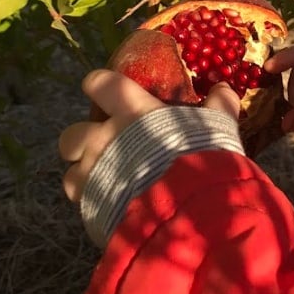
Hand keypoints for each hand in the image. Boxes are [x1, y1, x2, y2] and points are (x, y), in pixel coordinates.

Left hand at [59, 69, 239, 203]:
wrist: (189, 210)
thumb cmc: (201, 157)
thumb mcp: (217, 127)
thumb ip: (219, 107)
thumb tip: (225, 89)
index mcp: (132, 110)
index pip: (100, 83)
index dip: (99, 85)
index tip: (104, 90)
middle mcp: (104, 138)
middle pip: (71, 134)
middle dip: (80, 141)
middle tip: (100, 147)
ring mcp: (94, 174)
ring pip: (69, 173)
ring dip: (83, 175)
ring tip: (103, 182)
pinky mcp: (91, 207)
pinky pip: (81, 202)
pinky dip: (92, 202)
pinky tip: (110, 207)